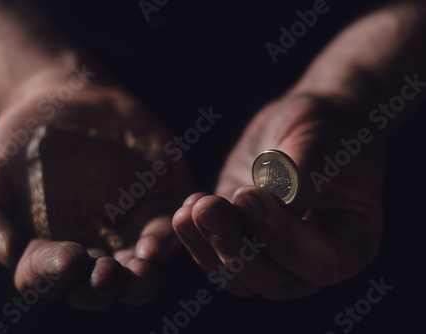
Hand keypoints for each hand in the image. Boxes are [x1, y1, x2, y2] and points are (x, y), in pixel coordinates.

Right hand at [0, 78, 190, 308]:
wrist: (60, 103)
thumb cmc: (15, 146)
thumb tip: (4, 251)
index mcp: (47, 254)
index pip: (49, 277)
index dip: (56, 273)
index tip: (68, 258)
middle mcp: (90, 250)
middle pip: (99, 286)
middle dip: (104, 286)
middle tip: (109, 274)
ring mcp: (126, 229)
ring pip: (138, 269)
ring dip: (141, 276)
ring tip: (144, 268)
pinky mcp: (156, 204)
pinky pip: (166, 230)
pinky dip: (168, 238)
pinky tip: (160, 241)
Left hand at [172, 95, 383, 299]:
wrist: (308, 121)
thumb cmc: (328, 129)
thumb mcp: (321, 143)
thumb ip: (297, 179)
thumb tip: (265, 209)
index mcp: (350, 243)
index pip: (320, 263)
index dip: (282, 238)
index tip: (248, 197)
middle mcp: (312, 259)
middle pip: (274, 282)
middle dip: (236, 248)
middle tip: (208, 207)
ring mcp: (274, 254)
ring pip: (238, 278)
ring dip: (209, 247)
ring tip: (191, 208)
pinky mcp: (242, 238)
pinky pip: (216, 257)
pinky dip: (197, 240)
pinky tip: (186, 208)